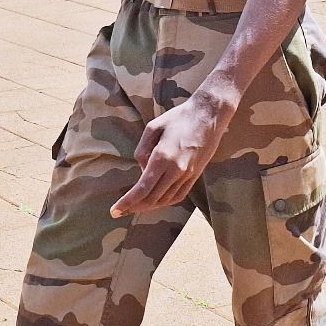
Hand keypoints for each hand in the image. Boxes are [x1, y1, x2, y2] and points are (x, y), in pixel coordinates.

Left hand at [111, 94, 228, 216]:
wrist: (210, 114)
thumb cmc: (179, 117)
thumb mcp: (153, 127)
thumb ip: (142, 151)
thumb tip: (142, 170)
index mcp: (163, 157)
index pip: (142, 189)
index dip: (127, 202)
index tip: (115, 211)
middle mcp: (177, 170)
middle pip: (152, 198)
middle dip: (134, 207)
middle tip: (120, 211)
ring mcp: (188, 174)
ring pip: (165, 200)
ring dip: (149, 206)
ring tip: (136, 207)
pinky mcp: (196, 174)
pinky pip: (179, 195)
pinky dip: (165, 202)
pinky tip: (156, 201)